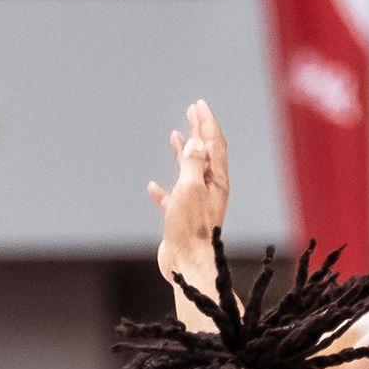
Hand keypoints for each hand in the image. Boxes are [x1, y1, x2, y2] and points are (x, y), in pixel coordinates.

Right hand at [148, 99, 227, 289]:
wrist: (187, 264)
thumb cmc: (190, 227)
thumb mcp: (190, 189)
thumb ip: (193, 163)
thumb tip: (196, 140)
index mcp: (215, 180)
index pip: (213, 143)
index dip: (206, 122)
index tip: (199, 105)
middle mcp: (209, 189)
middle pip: (204, 154)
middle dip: (199, 131)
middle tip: (192, 111)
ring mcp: (195, 204)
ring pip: (189, 173)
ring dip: (183, 153)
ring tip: (176, 136)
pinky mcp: (182, 219)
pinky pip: (172, 199)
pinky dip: (164, 190)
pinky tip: (153, 187)